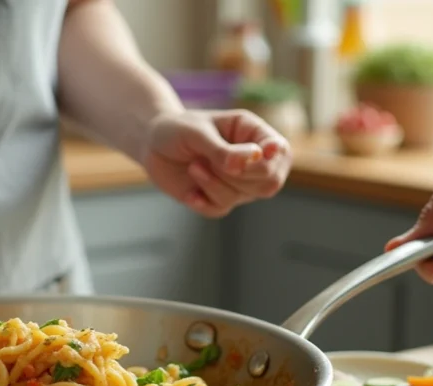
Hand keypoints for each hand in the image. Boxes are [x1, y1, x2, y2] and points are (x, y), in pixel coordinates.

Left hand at [141, 109, 290, 217]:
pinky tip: (190, 192)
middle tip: (209, 160)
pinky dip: (203, 201)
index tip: (261, 153)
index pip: (280, 152)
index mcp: (254, 133)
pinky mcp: (219, 199)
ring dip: (214, 184)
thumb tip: (249, 161)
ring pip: (243, 196)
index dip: (273, 158)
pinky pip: (220, 209)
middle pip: (269, 181)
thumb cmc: (178, 130)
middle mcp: (252, 160)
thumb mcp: (197, 133)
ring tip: (194, 167)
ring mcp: (238, 182)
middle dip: (238, 175)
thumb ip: (223, 149)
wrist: (153, 146)